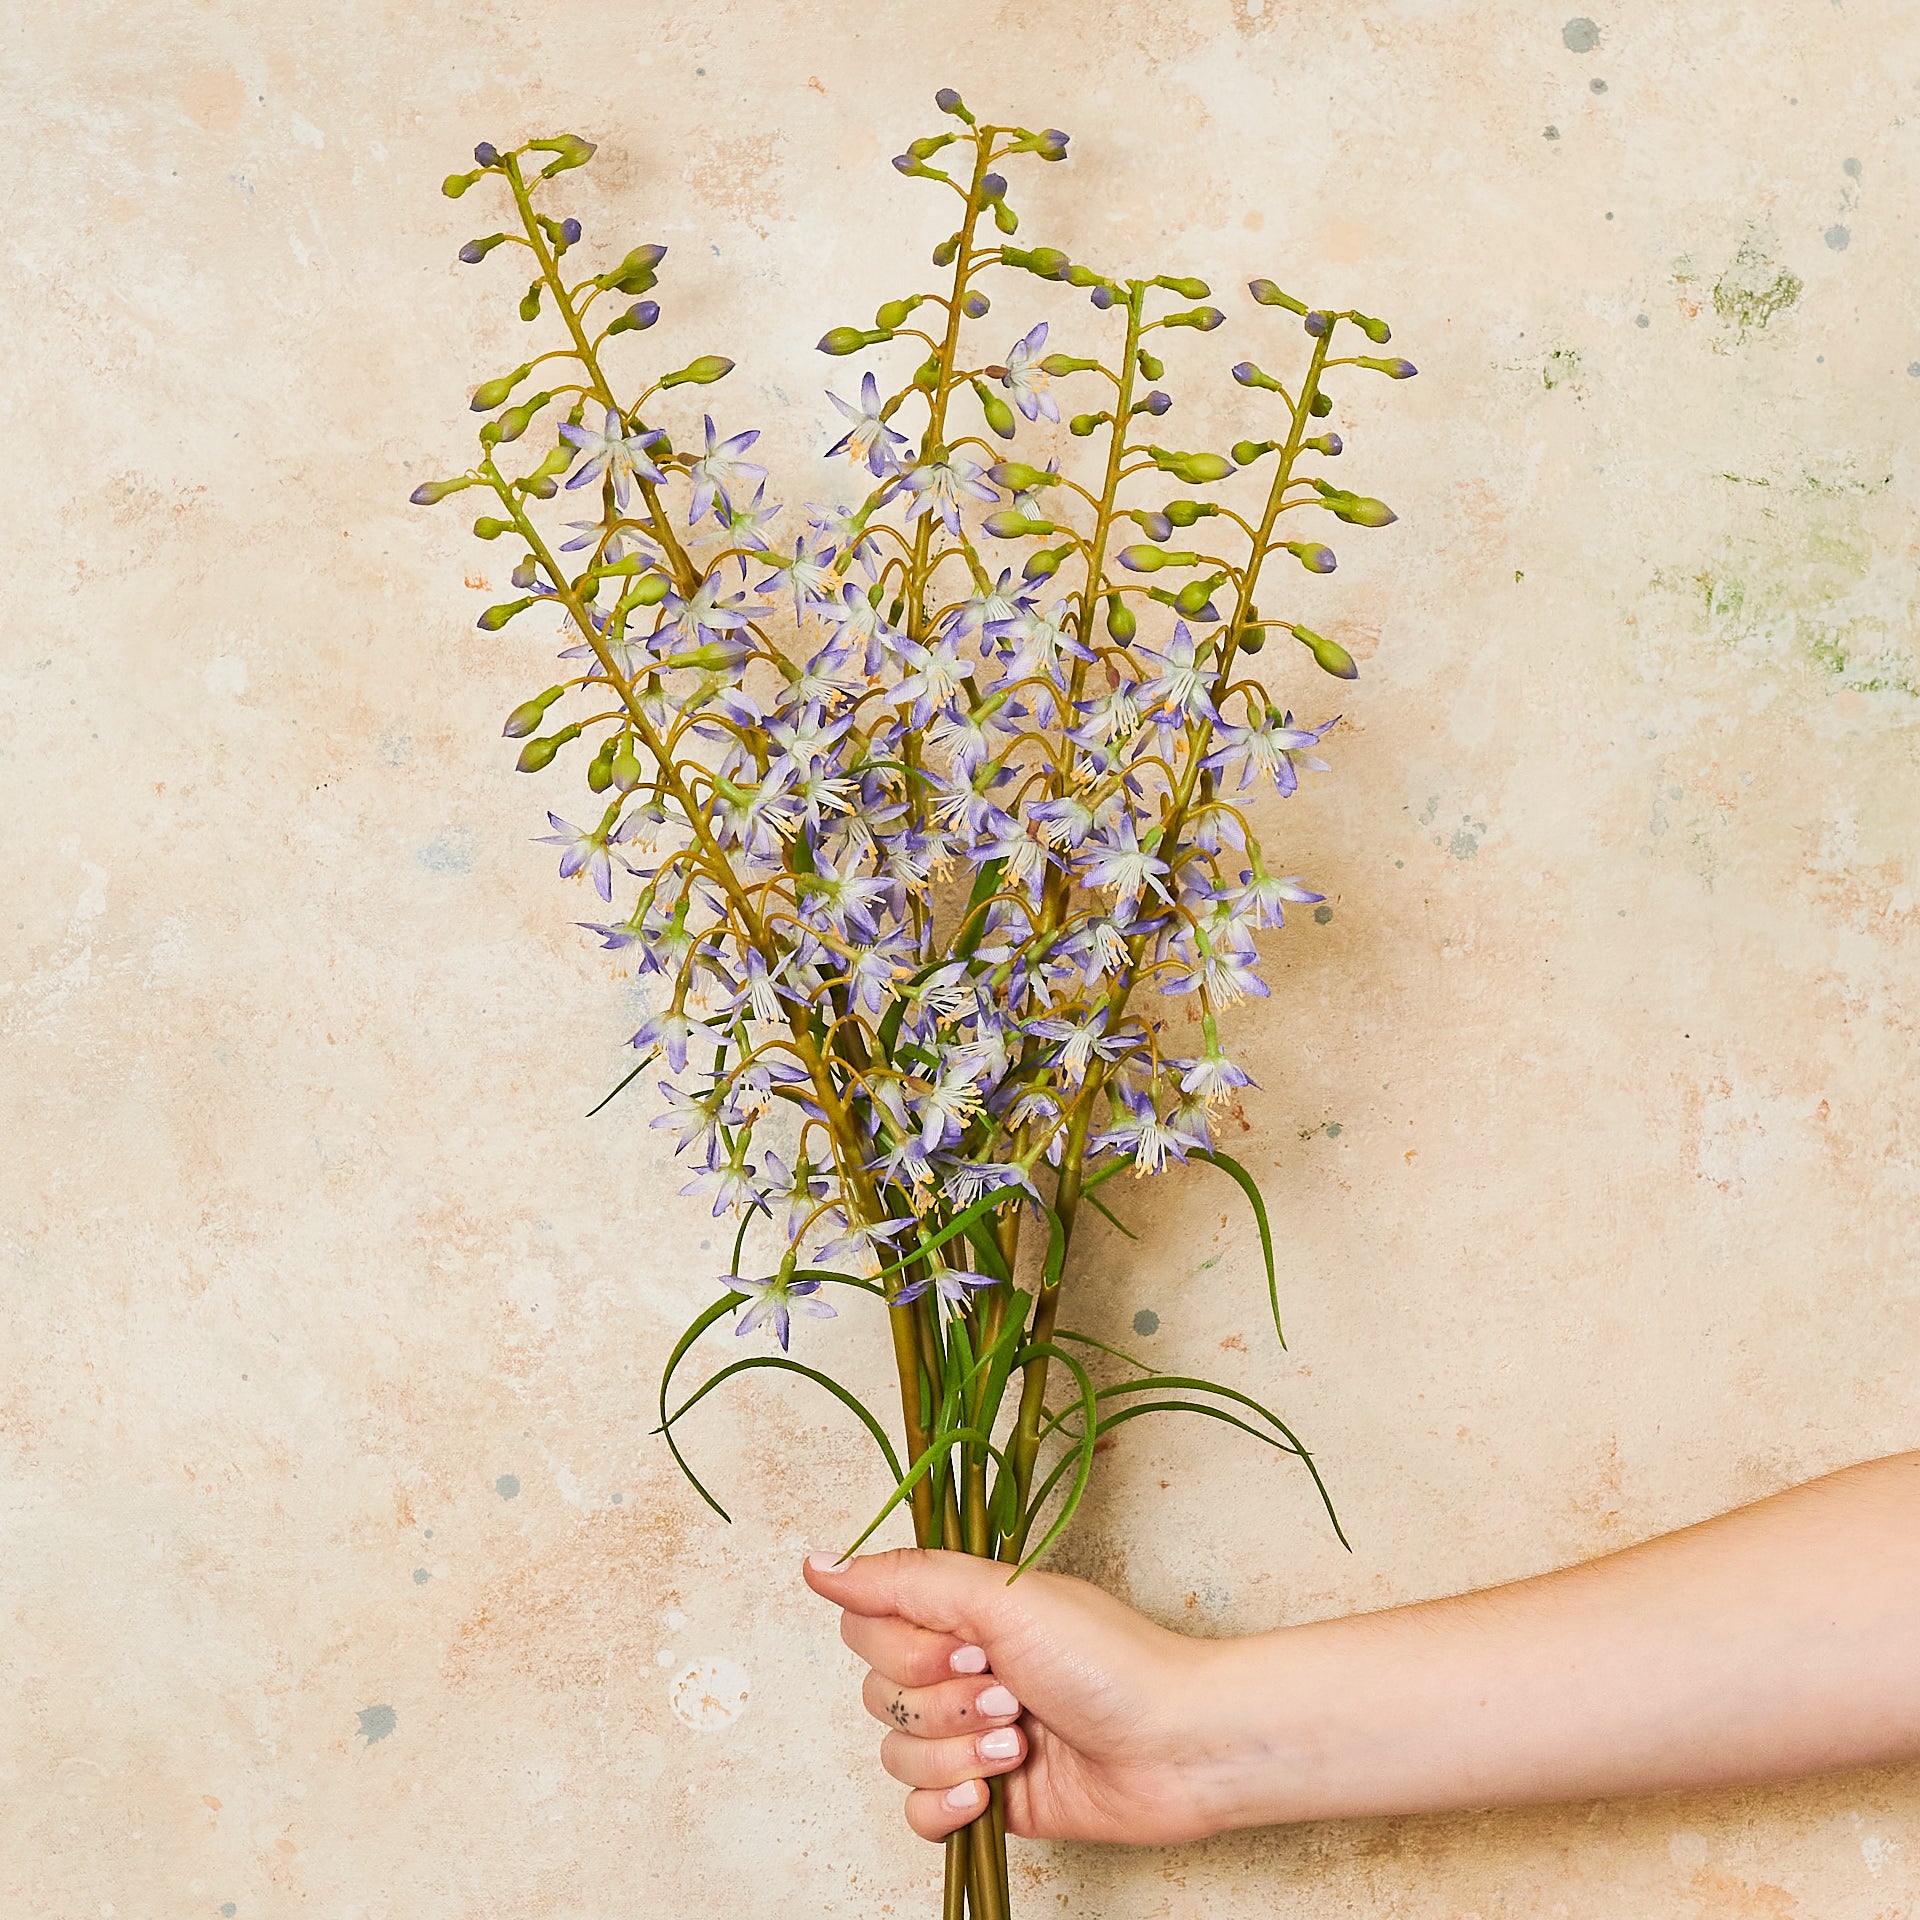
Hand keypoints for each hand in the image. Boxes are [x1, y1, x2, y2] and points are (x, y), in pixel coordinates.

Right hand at [803, 1547, 1239, 1845]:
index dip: (903, 1647)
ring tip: (1019, 1740)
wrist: (1177, 1746)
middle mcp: (960, 1669)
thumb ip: (901, 1581)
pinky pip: (916, 1812)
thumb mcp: (1000, 1599)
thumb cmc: (1107, 1660)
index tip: (965, 1646)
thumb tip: (817, 1565)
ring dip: (956, 1752)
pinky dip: (946, 1806)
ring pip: (895, 1753)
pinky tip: (989, 1794)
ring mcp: (971, 1734)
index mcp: (961, 1613)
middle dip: (939, 1702)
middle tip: (1006, 1691)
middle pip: (875, 1692)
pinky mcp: (985, 1797)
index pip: (867, 1625)